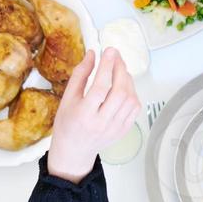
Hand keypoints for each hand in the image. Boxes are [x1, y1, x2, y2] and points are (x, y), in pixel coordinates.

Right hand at [47, 48, 141, 181]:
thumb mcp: (67, 99)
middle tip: (116, 56)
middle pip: (119, 92)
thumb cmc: (68, 123)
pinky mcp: (124, 130)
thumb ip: (80, 75)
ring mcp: (115, 128)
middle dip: (120, 69)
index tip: (109, 51)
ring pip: (130, 99)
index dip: (107, 66)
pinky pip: (135, 108)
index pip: (100, 87)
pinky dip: (133, 93)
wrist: (75, 150)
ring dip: (127, 79)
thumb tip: (92, 54)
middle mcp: (102, 123)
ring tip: (119, 70)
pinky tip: (124, 86)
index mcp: (84, 115)